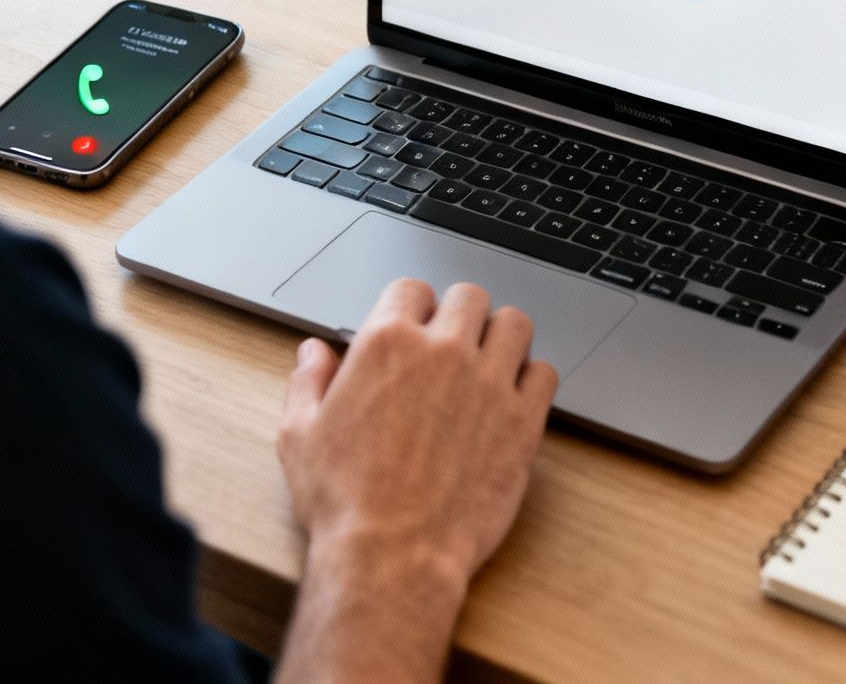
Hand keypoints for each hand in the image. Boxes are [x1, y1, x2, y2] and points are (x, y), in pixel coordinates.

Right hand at [277, 278, 557, 585]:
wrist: (393, 554)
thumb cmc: (344, 501)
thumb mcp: (300, 435)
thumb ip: (308, 381)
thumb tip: (314, 352)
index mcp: (387, 344)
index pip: (412, 289)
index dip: (411, 309)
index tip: (412, 330)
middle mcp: (443, 351)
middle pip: (470, 296)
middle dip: (460, 314)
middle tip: (453, 345)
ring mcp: (489, 383)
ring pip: (515, 324)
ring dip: (501, 337)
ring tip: (489, 363)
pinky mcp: (523, 421)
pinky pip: (545, 373)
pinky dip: (532, 378)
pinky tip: (513, 397)